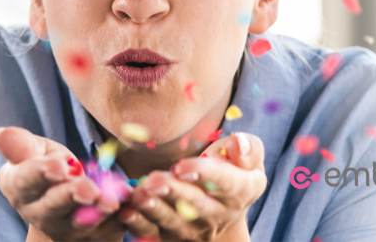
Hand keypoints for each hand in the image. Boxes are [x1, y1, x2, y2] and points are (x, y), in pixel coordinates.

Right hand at [0, 127, 129, 241]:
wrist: (69, 198)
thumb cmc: (49, 165)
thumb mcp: (36, 150)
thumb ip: (22, 145)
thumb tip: (0, 135)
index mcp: (18, 186)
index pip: (26, 181)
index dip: (41, 173)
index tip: (60, 167)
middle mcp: (38, 213)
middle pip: (53, 206)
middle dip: (71, 196)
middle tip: (88, 189)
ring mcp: (65, 228)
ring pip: (81, 222)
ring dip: (97, 212)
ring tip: (111, 201)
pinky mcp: (93, 235)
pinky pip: (108, 229)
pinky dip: (120, 218)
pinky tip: (130, 205)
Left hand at [116, 132, 265, 241]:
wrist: (222, 206)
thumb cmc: (232, 169)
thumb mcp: (248, 157)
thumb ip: (248, 148)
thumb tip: (238, 144)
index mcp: (241, 190)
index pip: (225, 182)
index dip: (204, 174)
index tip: (182, 166)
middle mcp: (219, 214)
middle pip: (195, 205)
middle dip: (173, 192)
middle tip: (153, 181)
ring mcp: (194, 228)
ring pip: (172, 221)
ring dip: (153, 209)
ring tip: (139, 195)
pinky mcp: (171, 236)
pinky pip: (153, 233)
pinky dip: (138, 224)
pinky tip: (126, 212)